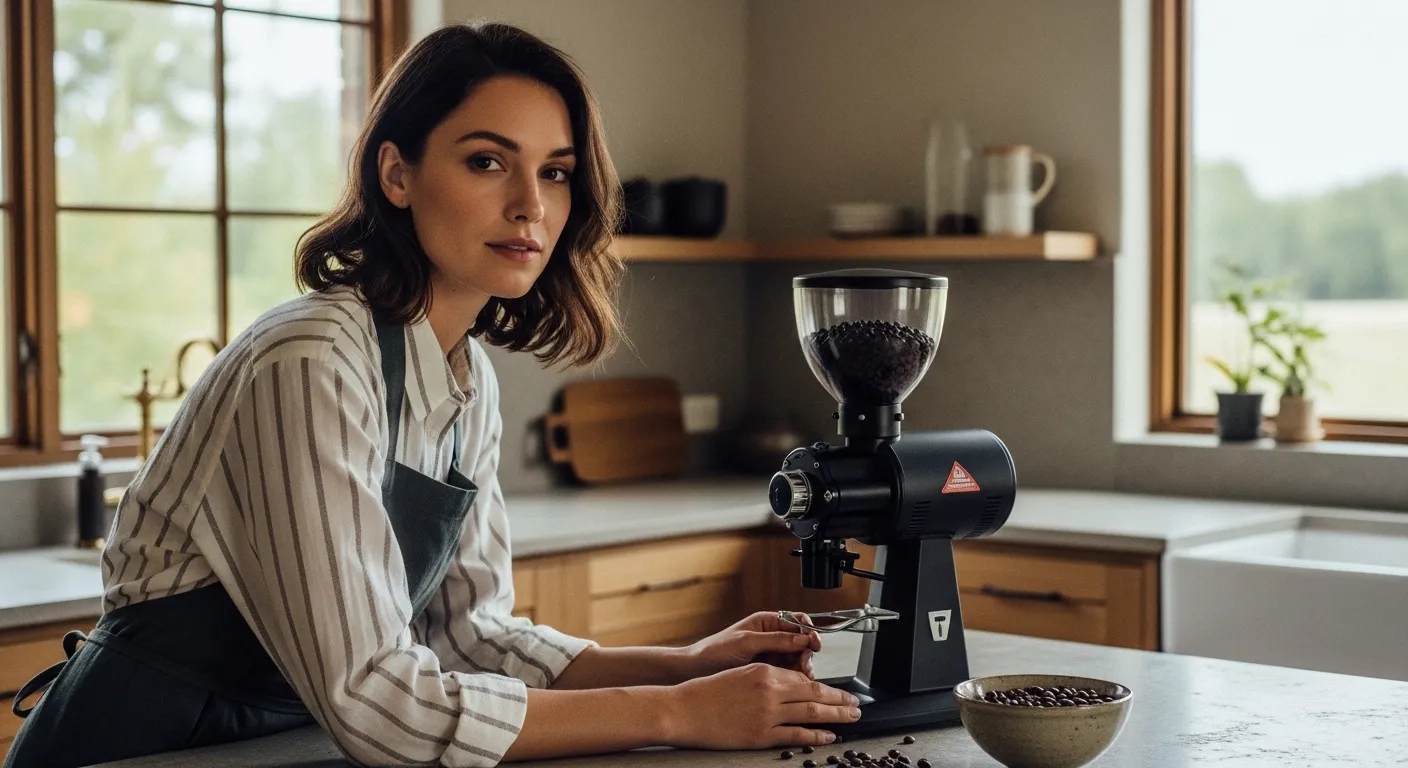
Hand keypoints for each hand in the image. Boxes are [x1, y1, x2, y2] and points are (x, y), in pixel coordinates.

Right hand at [665, 662, 858, 749]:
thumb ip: (767, 679)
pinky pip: (796, 735)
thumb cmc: (706, 691)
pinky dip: (816, 736)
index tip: (838, 691)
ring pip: (811, 713)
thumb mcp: (741, 674)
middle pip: (815, 694)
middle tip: (856, 704)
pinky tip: (829, 736)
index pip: (804, 678)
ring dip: (836, 716)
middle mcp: (770, 691)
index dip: (825, 686)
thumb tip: (792, 686)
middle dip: (839, 700)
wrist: (683, 709)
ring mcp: (767, 714)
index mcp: (765, 671)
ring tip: (850, 717)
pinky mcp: (760, 735)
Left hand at [683, 611, 821, 679]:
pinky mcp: (767, 673)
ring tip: (800, 676)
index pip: (796, 621)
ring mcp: (770, 656)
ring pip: (797, 659)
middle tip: (805, 665)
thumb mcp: (746, 642)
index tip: (814, 643)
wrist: (695, 673)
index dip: (809, 631)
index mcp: (765, 623)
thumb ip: (775, 640)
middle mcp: (770, 638)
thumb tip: (802, 639)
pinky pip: (787, 674)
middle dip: (806, 653)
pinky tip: (793, 684)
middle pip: (801, 642)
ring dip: (802, 667)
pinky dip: (793, 679)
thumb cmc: (714, 652)